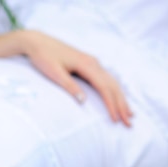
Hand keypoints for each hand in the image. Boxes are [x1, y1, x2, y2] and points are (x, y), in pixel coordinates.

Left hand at [17, 30, 132, 125]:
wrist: (38, 42)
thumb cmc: (44, 57)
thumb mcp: (54, 73)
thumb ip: (69, 86)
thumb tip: (83, 101)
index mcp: (87, 65)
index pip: (104, 88)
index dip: (111, 105)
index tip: (116, 119)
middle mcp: (94, 63)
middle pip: (113, 86)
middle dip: (122, 105)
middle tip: (129, 122)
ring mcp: (92, 63)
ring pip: (112, 82)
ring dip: (121, 99)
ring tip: (129, 114)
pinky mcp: (88, 64)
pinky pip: (106, 79)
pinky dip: (114, 91)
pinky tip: (117, 99)